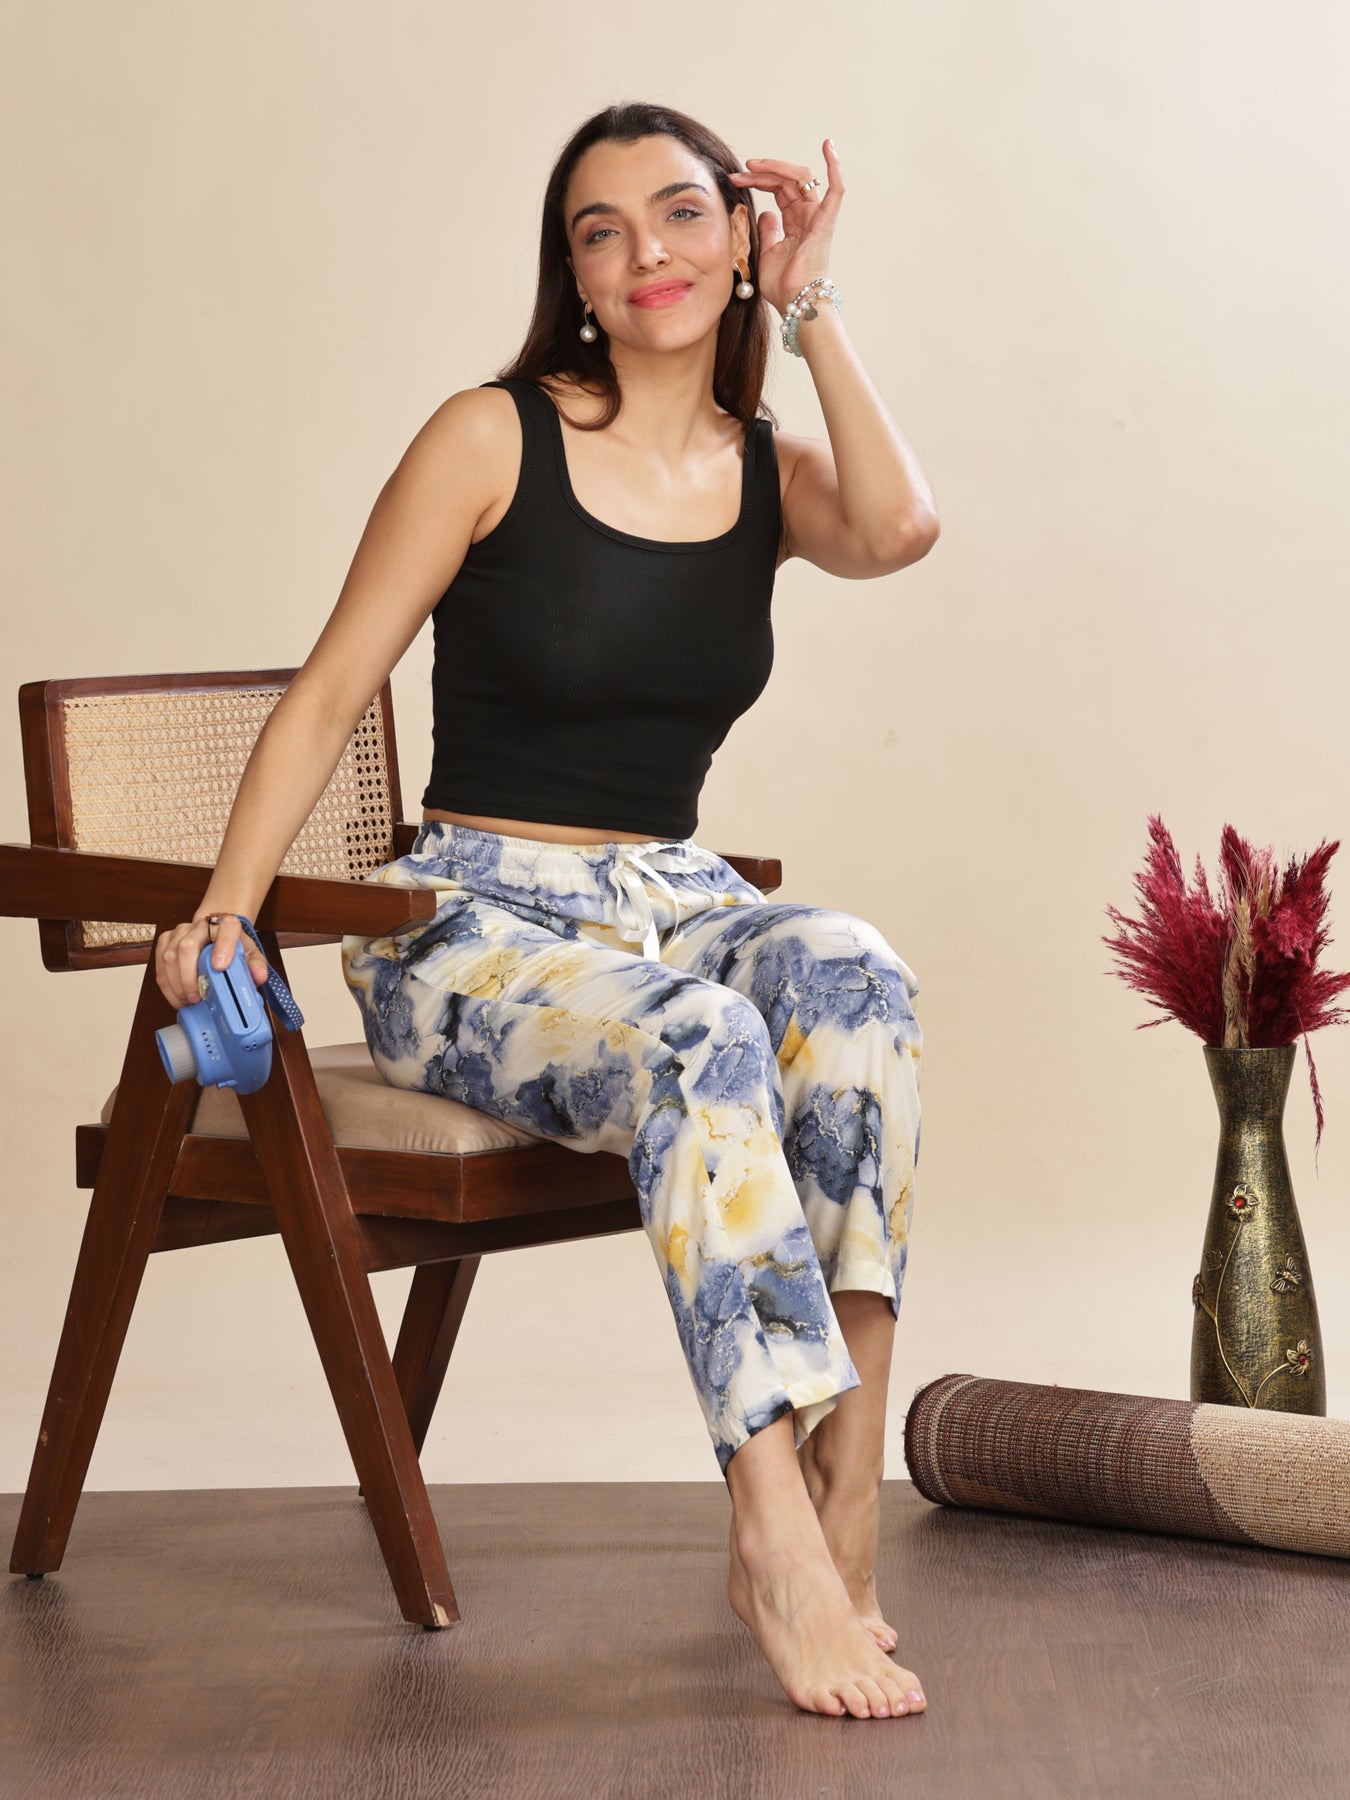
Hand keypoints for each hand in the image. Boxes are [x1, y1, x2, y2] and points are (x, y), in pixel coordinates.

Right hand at [155, 913, 269, 1012]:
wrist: (216, 933)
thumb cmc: (232, 946)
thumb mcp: (249, 954)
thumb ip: (256, 965)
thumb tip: (258, 976)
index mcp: (226, 925)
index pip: (227, 929)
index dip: (223, 947)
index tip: (220, 967)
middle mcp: (201, 925)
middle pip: (187, 947)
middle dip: (189, 977)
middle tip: (198, 996)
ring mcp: (180, 932)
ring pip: (169, 956)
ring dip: (177, 984)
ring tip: (189, 1001)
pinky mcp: (166, 941)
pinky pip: (160, 964)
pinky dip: (167, 985)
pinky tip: (178, 997)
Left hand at [728, 137, 842, 318]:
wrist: (794, 302)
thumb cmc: (782, 286)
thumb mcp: (766, 253)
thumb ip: (766, 231)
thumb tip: (766, 214)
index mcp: (795, 223)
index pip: (779, 190)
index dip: (759, 181)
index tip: (737, 180)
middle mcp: (808, 217)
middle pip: (787, 181)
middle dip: (762, 174)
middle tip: (740, 172)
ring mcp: (818, 217)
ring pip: (801, 178)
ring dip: (776, 168)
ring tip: (753, 166)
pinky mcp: (825, 222)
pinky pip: (836, 189)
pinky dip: (835, 166)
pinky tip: (828, 145)